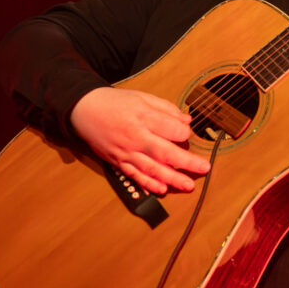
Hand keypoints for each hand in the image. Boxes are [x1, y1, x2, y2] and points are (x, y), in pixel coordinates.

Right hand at [70, 87, 211, 194]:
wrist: (84, 110)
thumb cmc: (115, 102)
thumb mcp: (142, 97)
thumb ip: (166, 109)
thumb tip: (187, 121)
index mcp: (143, 117)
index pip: (171, 128)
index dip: (184, 132)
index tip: (188, 133)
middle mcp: (135, 137)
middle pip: (165, 152)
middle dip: (187, 162)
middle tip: (204, 168)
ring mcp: (126, 152)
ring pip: (152, 169)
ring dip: (172, 178)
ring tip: (189, 185)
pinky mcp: (118, 162)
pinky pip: (135, 175)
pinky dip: (149, 184)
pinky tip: (162, 189)